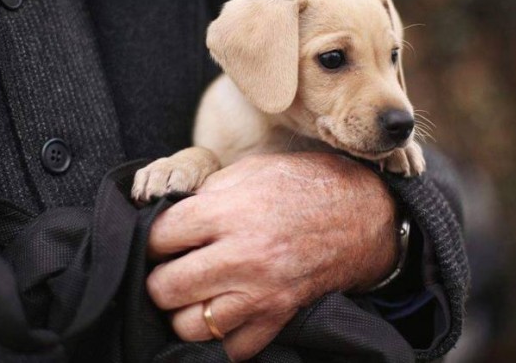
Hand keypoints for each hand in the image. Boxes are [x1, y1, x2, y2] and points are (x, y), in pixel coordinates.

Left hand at [146, 153, 397, 360]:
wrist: (363, 214)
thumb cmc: (304, 185)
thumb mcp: (251, 171)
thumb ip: (206, 194)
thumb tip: (169, 216)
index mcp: (230, 213)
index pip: (159, 238)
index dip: (152, 238)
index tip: (161, 239)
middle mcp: (242, 257)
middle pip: (165, 287)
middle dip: (159, 277)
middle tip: (170, 268)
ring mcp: (261, 293)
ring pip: (190, 326)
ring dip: (183, 311)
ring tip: (192, 294)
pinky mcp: (278, 317)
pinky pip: (232, 348)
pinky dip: (219, 337)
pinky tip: (221, 314)